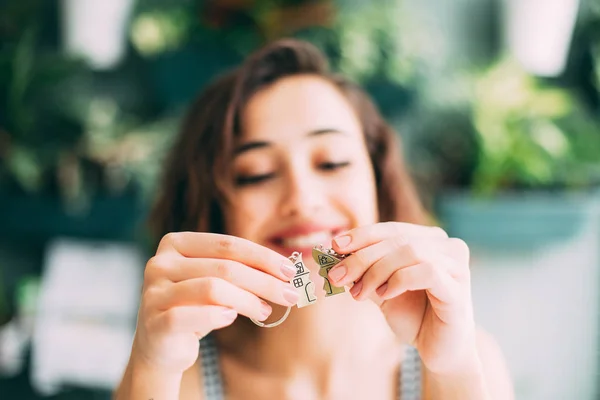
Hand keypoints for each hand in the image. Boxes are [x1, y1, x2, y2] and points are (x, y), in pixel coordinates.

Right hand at [132, 232, 298, 373]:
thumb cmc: (196, 307)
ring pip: (213, 289)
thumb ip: (242, 269)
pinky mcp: (154, 323)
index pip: (228, 245)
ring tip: (265, 311)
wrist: (161, 347)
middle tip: (291, 294)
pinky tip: (232, 318)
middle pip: (225, 267)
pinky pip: (192, 316)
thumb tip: (288, 269)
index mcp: (176, 243)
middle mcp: (160, 263)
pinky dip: (217, 316)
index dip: (263, 257)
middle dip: (264, 281)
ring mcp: (152, 293)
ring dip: (248, 301)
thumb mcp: (216, 281)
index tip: (291, 271)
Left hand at [327, 222, 476, 374]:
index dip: (362, 235)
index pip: (391, 229)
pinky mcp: (459, 288)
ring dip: (377, 272)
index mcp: (430, 240)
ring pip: (410, 252)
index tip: (334, 246)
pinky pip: (427, 272)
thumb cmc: (414, 317)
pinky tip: (385, 295)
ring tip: (360, 293)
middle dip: (362, 257)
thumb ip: (363, 271)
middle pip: (397, 240)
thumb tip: (331, 252)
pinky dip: (399, 280)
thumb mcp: (381, 289)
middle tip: (337, 275)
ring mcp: (457, 266)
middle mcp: (447, 246)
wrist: (439, 352)